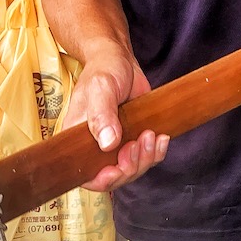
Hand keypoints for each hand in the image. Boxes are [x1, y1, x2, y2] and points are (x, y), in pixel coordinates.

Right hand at [62, 44, 168, 191]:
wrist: (119, 60)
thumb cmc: (103, 71)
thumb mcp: (100, 89)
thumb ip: (102, 115)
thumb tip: (107, 143)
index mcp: (79, 141)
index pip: (87, 176)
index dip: (103, 180)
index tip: (118, 169)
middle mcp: (96, 148)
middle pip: (114, 178)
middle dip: (130, 166)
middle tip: (138, 142)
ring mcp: (116, 147)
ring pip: (133, 171)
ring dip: (146, 159)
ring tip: (151, 135)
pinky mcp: (133, 141)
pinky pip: (146, 159)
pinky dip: (156, 153)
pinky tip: (161, 138)